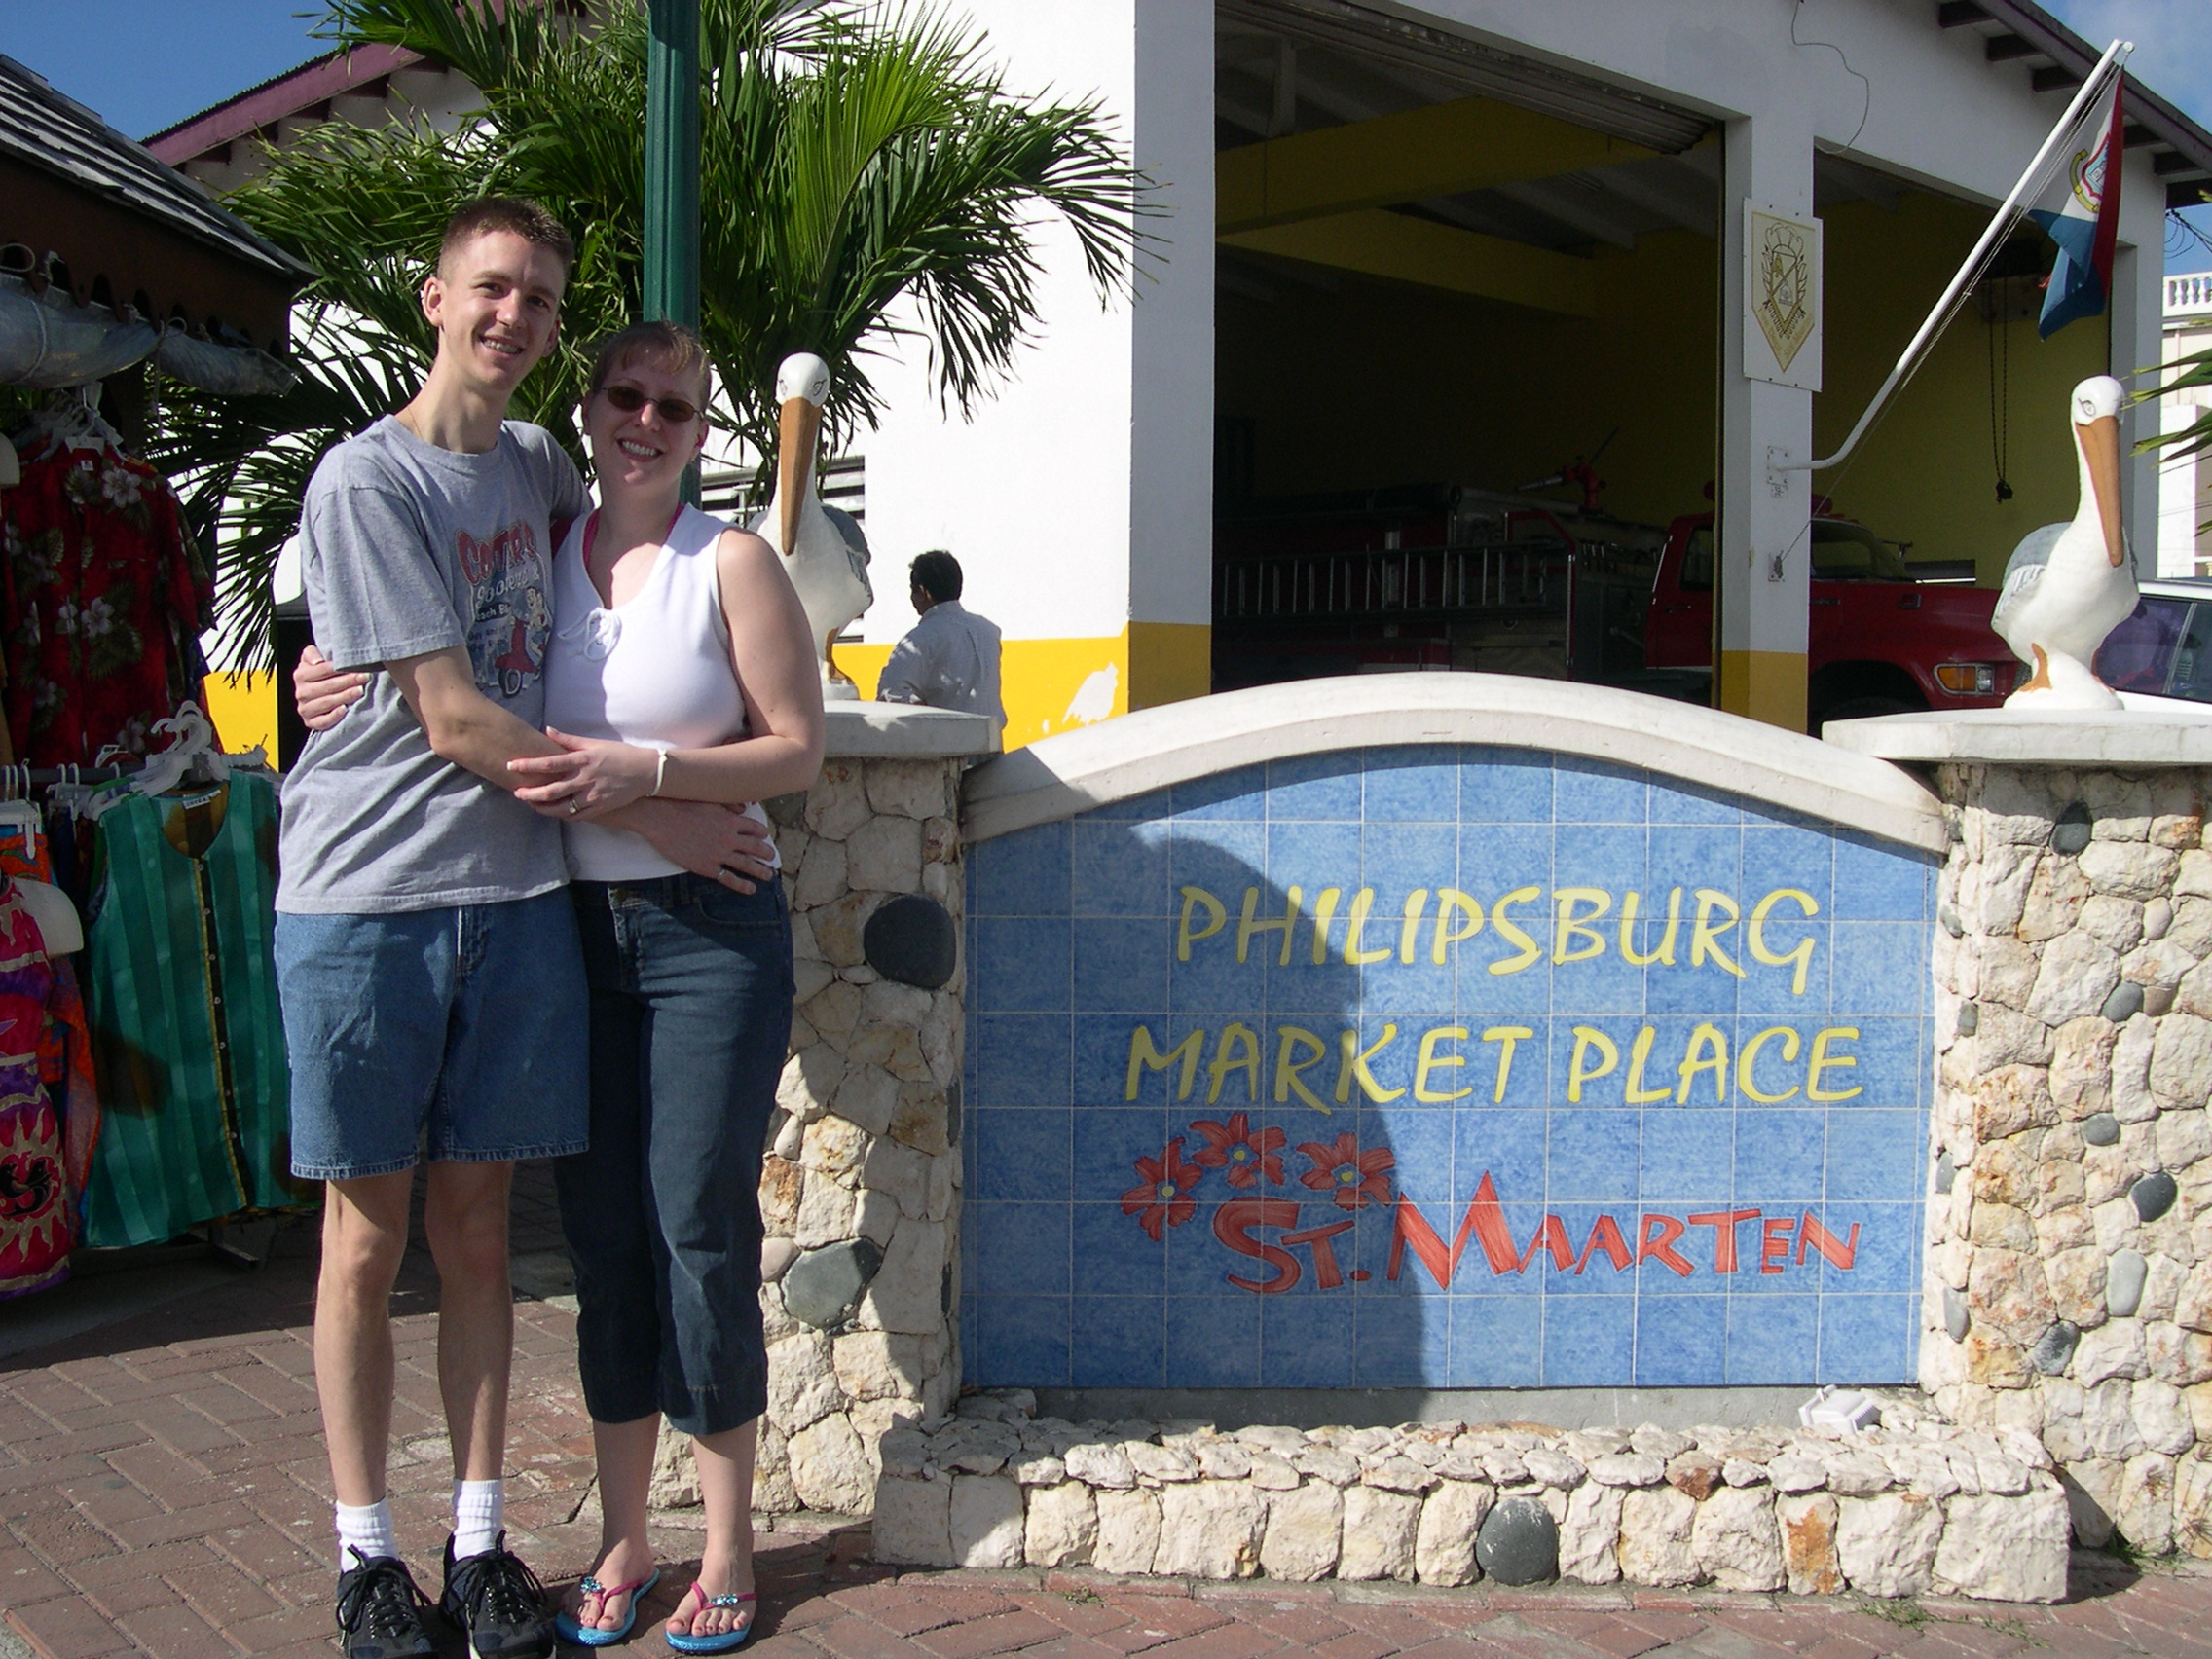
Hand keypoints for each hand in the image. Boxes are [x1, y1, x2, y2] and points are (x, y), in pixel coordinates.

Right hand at [295, 644, 366, 730]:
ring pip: (326, 703)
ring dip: (345, 696)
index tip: (358, 667)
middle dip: (347, 681)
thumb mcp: (312, 658)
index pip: (322, 670)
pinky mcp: (311, 723)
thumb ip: (311, 653)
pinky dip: (334, 716)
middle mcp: (301, 693)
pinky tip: (345, 709)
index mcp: (300, 675)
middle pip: (326, 687)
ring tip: (360, 691)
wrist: (317, 695)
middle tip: (364, 677)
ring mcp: (305, 709)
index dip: (340, 668)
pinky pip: (322, 722)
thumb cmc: (320, 674)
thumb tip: (318, 661)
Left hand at [510, 729, 660, 816]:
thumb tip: (546, 730)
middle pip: (551, 791)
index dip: (528, 765)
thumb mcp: (595, 743)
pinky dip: (561, 815)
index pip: (550, 763)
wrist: (646, 773)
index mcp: (583, 760)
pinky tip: (552, 811)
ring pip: (561, 808)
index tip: (511, 765)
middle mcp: (586, 779)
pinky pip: (576, 816)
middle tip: (516, 792)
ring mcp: (593, 796)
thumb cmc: (620, 754)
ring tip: (530, 803)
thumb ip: (569, 739)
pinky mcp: (600, 808)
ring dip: (542, 807)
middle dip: (530, 793)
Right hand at [615, 799, 776, 891]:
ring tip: (769, 875)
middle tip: (772, 857)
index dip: (762, 833)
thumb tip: (745, 807)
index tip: (765, 836)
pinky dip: (742, 885)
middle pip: (755, 847)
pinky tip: (751, 889)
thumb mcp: (710, 799)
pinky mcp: (707, 867)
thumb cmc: (682, 804)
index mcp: (731, 820)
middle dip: (766, 853)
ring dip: (761, 870)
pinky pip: (730, 878)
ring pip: (747, 864)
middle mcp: (729, 838)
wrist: (661, 819)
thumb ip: (729, 805)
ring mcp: (719, 854)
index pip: (755, 828)